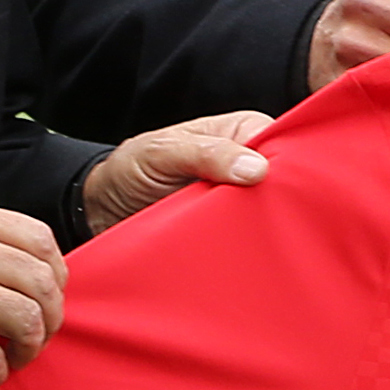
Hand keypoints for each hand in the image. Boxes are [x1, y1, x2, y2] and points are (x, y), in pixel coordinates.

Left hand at [82, 110, 276, 233]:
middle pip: (281, 183)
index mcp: (240, 132)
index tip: (287, 190)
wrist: (100, 212)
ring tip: (259, 241)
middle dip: (280, 201)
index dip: (289, 166)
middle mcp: (246, 163)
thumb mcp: (164, 151)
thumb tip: (257, 169)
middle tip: (273, 221)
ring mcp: (239, 200)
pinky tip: (249, 257)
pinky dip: (248, 247)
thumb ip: (206, 153)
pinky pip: (248, 238)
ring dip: (264, 228)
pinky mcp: (229, 230)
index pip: (282, 144)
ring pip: (268, 213)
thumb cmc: (131, 169)